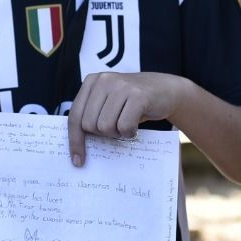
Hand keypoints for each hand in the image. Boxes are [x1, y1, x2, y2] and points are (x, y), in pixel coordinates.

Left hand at [66, 71, 188, 165]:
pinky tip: (135, 126)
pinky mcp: (138, 95)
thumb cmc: (132, 103)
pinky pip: (124, 127)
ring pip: (104, 127)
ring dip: (117, 134)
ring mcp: (121, 86)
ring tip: (126, 124)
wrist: (165, 89)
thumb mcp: (108, 102)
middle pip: (88, 124)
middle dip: (102, 134)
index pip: (75, 116)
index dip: (75, 140)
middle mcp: (103, 80)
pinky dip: (130, 133)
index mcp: (91, 82)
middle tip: (116, 129)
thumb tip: (76, 150)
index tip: (77, 160)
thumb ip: (92, 115)